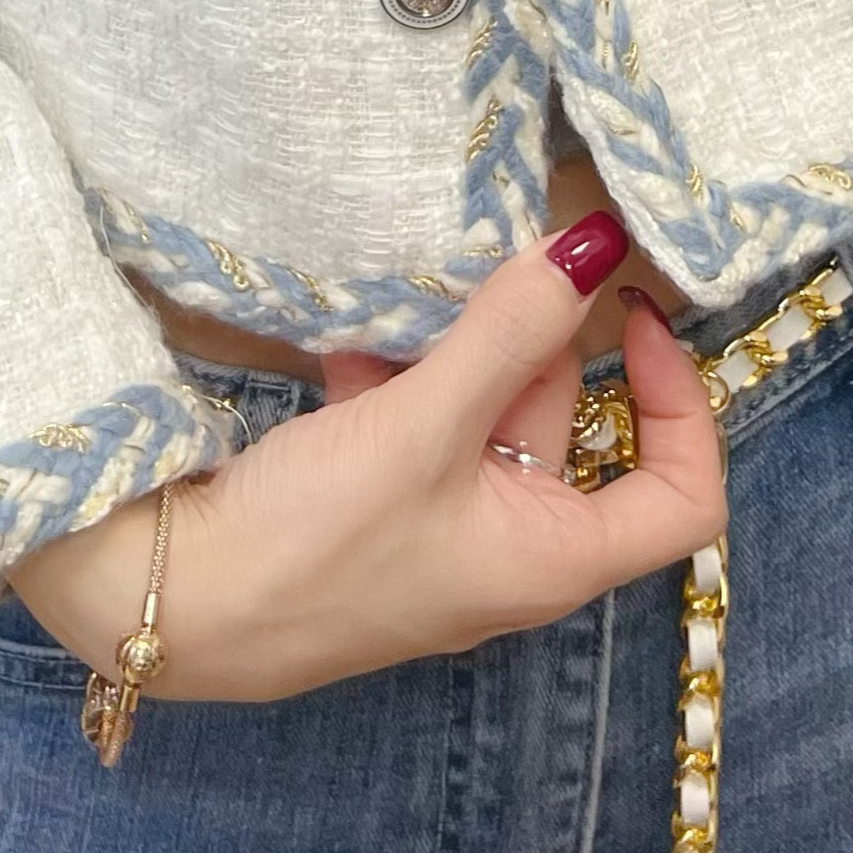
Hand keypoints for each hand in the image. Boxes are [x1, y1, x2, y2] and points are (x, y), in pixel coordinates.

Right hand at [3, 213, 729, 699]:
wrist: (168, 605)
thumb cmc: (315, 541)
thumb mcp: (421, 426)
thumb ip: (508, 332)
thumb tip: (591, 246)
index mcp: (552, 558)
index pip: (682, 498)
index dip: (683, 406)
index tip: (634, 319)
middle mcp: (508, 551)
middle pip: (567, 431)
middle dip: (535, 342)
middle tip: (500, 261)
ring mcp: (437, 531)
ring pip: (483, 419)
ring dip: (458, 350)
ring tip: (421, 288)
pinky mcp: (372, 510)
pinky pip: (415, 429)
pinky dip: (397, 378)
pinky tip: (350, 337)